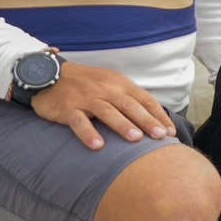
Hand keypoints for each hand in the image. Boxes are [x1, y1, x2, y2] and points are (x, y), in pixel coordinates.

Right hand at [31, 61, 173, 150]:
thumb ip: (129, 98)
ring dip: (123, 125)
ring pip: (107, 111)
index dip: (158, 115)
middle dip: (147, 121)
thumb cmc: (86, 83)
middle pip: (130, 105)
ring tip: (136, 139)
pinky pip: (79, 121)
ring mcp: (86, 98)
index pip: (144, 99)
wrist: (50, 74)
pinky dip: (88, 133)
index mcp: (119, 83)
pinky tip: (98, 146)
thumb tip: (154, 118)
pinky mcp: (68, 108)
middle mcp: (105, 89)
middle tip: (160, 137)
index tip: (171, 132)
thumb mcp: (110, 83)